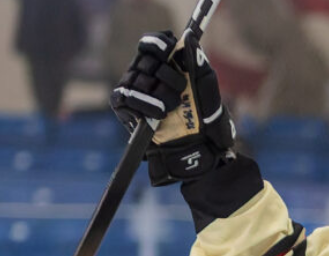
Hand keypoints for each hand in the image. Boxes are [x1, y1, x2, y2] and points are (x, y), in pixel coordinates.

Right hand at [110, 30, 237, 185]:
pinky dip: (143, 103)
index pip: (152, 43)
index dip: (159, 43)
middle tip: (181, 89)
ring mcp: (132, 89)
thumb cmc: (204, 115)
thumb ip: (197, 60)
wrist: (197, 145)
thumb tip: (189, 37)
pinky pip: (125, 96)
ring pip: (136, 78)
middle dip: (167, 74)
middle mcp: (144, 73)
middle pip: (146, 59)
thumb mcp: (206, 85)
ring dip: (159, 92)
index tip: (171, 50)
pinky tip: (159, 113)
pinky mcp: (123, 107)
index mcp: (163, 64)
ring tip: (173, 107)